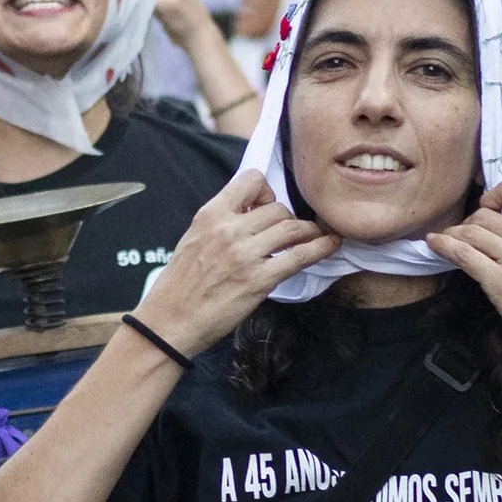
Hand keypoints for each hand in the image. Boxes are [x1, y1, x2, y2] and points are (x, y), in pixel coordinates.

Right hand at [127, 170, 337, 357]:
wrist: (170, 321)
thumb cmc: (180, 285)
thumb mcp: (193, 239)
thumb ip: (221, 223)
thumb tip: (251, 215)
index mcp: (210, 215)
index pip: (251, 180)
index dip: (266, 191)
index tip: (267, 207)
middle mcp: (228, 230)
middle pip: (278, 208)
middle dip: (290, 219)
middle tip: (291, 233)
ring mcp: (245, 255)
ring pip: (293, 228)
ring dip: (309, 231)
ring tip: (314, 237)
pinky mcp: (259, 280)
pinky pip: (300, 256)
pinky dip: (321, 247)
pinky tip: (331, 244)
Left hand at [425, 179, 501, 375]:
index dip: (492, 195)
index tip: (485, 208)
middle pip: (483, 214)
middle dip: (467, 222)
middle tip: (464, 236)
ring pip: (469, 231)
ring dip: (452, 235)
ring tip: (446, 241)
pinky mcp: (498, 281)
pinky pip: (462, 254)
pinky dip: (443, 246)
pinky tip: (434, 244)